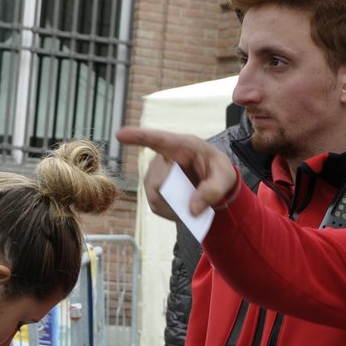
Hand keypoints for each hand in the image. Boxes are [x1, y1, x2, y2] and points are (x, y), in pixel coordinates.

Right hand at [115, 127, 238, 219]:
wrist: (214, 180)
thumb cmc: (218, 171)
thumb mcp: (225, 177)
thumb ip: (213, 191)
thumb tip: (192, 210)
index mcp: (181, 145)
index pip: (157, 139)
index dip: (137, 137)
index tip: (120, 134)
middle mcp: (163, 156)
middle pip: (159, 181)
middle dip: (177, 196)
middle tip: (198, 201)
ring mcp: (155, 173)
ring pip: (155, 195)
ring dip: (175, 206)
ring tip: (193, 204)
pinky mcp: (152, 188)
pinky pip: (156, 205)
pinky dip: (171, 212)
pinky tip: (183, 208)